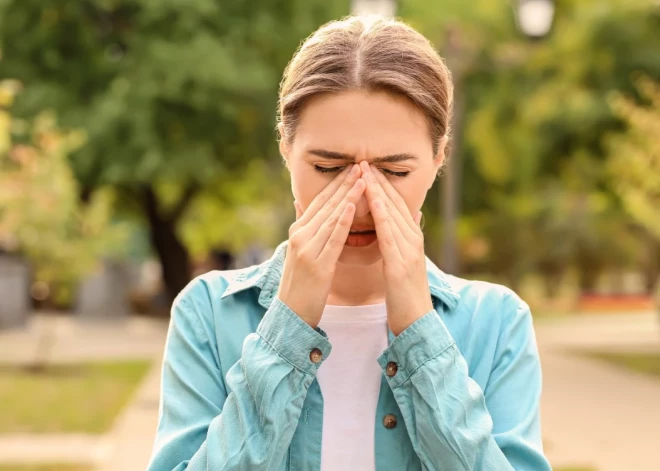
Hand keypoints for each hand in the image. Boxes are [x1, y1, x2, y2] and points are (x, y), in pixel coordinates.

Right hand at [277, 164, 365, 327]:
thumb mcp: (300, 253)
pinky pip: (332, 238)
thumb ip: (305, 229)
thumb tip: (301, 205)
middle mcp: (300, 235)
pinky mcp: (317, 264)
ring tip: (363, 178)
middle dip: (345, 183)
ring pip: (332, 216)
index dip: (336, 184)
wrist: (291, 315)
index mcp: (298, 232)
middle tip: (361, 164)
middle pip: (326, 204)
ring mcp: (307, 249)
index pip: (319, 201)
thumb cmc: (300, 286)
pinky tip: (352, 206)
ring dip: (348, 195)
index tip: (352, 168)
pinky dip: (343, 220)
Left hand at [360, 161, 433, 335]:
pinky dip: (383, 216)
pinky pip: (390, 235)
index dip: (382, 185)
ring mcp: (409, 251)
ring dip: (379, 191)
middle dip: (379, 181)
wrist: (416, 323)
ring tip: (365, 172)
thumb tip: (410, 216)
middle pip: (395, 203)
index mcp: (411, 239)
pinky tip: (374, 202)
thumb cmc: (405, 295)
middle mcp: (413, 240)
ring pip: (393, 214)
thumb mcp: (404, 262)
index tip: (367, 167)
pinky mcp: (402, 264)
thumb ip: (404, 239)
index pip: (396, 205)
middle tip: (363, 160)